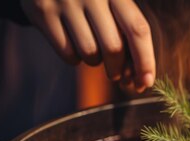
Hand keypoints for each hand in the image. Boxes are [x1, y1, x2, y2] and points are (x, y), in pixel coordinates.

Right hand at [21, 0, 155, 91]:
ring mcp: (65, 1)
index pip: (137, 29)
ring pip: (90, 54)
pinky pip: (67, 53)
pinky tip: (72, 42)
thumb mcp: (112, 1)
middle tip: (115, 74)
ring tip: (90, 47)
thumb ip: (128, 31)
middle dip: (117, 69)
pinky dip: (74, 57)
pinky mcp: (43, 12)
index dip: (145, 60)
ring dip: (94, 61)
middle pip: (113, 48)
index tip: (146, 82)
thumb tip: (141, 77)